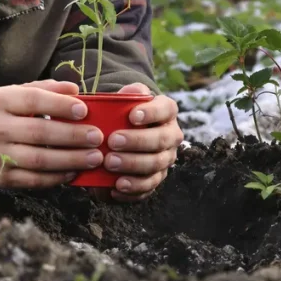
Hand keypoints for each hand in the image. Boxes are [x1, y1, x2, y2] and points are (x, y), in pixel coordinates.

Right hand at [0, 80, 104, 188]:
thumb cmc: (5, 112)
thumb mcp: (19, 93)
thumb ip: (47, 89)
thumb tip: (74, 90)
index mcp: (1, 100)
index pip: (33, 100)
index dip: (60, 105)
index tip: (84, 110)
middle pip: (38, 132)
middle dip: (72, 136)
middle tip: (96, 137)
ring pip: (38, 160)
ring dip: (70, 159)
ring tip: (93, 157)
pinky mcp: (2, 177)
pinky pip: (34, 180)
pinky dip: (57, 177)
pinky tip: (75, 171)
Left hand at [95, 83, 182, 202]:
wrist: (121, 135)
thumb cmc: (123, 114)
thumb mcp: (124, 100)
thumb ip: (128, 94)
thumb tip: (132, 92)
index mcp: (166, 112)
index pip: (166, 109)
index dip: (152, 112)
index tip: (132, 116)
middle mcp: (171, 135)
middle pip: (161, 139)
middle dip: (137, 141)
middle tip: (112, 141)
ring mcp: (166, 158)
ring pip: (156, 164)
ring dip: (132, 164)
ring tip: (110, 163)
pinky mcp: (156, 178)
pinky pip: (148, 186)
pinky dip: (132, 187)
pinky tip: (115, 187)